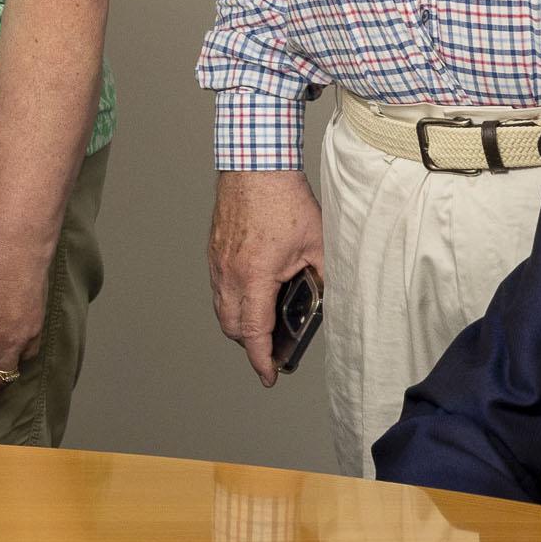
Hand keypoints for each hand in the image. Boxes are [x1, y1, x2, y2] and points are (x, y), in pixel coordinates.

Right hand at [209, 169, 324, 387]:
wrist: (256, 165)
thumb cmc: (284, 199)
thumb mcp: (316, 243)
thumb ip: (322, 276)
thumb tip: (326, 300)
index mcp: (254, 275)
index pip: (254, 332)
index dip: (261, 360)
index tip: (269, 375)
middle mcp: (229, 272)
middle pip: (232, 327)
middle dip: (250, 344)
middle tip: (271, 349)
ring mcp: (218, 261)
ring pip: (221, 307)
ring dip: (240, 321)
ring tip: (264, 321)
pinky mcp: (214, 250)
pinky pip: (219, 287)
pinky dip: (233, 299)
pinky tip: (253, 291)